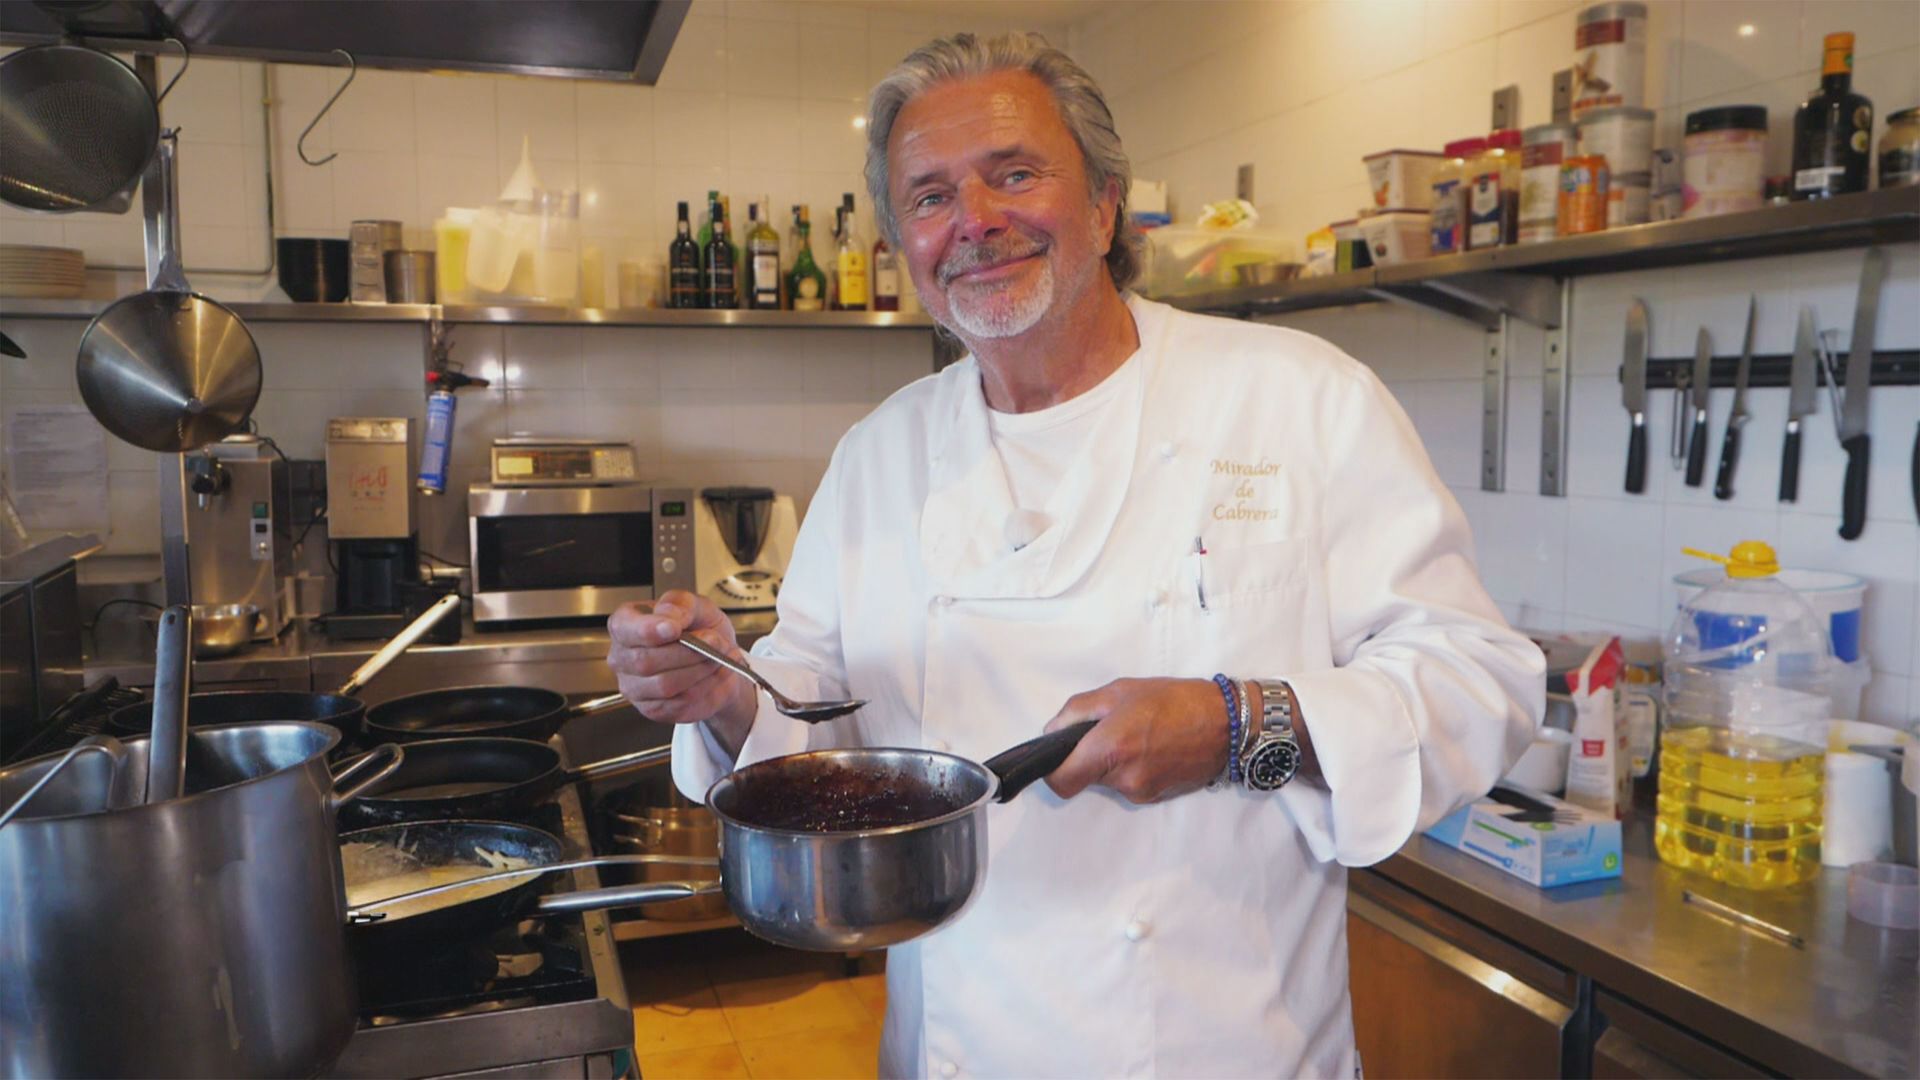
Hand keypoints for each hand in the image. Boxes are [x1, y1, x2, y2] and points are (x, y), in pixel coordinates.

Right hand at [607, 591, 756, 746]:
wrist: (719, 658)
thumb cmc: (700, 629)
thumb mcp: (697, 605)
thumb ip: (680, 604)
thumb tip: (668, 616)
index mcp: (625, 625)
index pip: (624, 629)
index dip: (648, 630)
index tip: (674, 629)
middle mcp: (622, 658)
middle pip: (646, 660)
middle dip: (687, 651)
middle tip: (715, 641)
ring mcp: (635, 687)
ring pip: (665, 684)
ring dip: (699, 670)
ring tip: (718, 657)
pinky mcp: (653, 709)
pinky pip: (680, 702)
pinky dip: (705, 687)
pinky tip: (714, 674)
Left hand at [1041, 678, 1227, 802]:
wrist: (1227, 724)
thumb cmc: (1174, 701)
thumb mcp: (1119, 691)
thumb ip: (1078, 710)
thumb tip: (1053, 731)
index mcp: (1110, 749)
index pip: (1061, 782)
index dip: (1053, 771)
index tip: (1059, 754)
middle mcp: (1123, 779)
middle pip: (1084, 779)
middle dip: (1089, 758)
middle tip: (1108, 729)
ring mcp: (1141, 792)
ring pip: (1108, 781)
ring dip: (1113, 761)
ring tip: (1138, 734)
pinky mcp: (1156, 797)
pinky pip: (1129, 784)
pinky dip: (1132, 768)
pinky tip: (1152, 746)